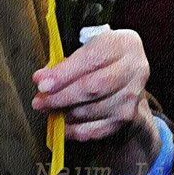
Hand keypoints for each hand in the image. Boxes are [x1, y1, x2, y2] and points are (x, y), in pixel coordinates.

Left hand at [32, 29, 160, 174]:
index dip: (64, 73)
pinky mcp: (127, 118)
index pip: (91, 59)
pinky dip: (75, 130)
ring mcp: (133, 97)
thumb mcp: (87, 45)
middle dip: (61, 96)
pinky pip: (97, 130)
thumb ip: (66, 59)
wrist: (128, 72)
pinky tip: (61, 125)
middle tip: (39, 100)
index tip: (41, 82)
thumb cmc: (101, 54)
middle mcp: (134, 70)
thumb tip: (43, 79)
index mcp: (123, 44)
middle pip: (93, 87)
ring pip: (93, 110)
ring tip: (47, 109)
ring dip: (65, 113)